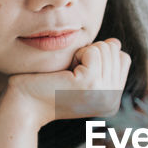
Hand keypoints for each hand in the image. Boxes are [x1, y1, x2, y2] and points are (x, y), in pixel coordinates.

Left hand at [0, 38, 131, 126]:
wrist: (25, 104)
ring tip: (67, 75)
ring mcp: (104, 93)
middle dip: (90, 53)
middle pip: (116, 51)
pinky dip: (77, 54)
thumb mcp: (80, 74)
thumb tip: (115, 43)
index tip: (77, 73)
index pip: (123, 59)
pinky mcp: (91, 84)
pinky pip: (94, 51)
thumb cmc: (47, 85)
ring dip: (82, 54)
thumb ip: (102, 60)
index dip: (98, 56)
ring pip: (106, 49)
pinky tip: (65, 73)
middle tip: (69, 74)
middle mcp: (113, 100)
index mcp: (113, 99)